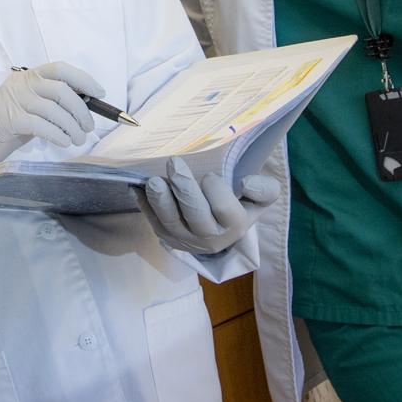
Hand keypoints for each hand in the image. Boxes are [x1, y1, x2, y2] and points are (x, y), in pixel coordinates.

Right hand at [0, 62, 102, 176]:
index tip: (99, 93)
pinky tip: (63, 142)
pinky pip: (41, 125)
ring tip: (77, 139)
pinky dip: (57, 135)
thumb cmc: (11, 124)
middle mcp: (21, 83)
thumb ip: (54, 102)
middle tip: (88, 127)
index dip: (83, 79)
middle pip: (61, 91)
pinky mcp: (8, 119)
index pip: (60, 69)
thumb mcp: (33, 106)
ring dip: (72, 127)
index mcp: (29, 76)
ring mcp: (13, 100)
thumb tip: (87, 105)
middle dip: (81, 111)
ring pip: (53, 110)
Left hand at [142, 157, 280, 254]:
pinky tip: (137, 188)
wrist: (220, 235)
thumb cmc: (240, 207)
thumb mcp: (259, 200)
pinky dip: (144, 206)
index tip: (209, 175)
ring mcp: (185, 239)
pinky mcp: (166, 237)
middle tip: (174, 162)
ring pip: (170, 222)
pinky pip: (153, 222)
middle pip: (195, 215)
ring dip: (160, 200)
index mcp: (235, 226)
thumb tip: (247, 183)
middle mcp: (210, 238)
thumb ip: (265, 190)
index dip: (215, 188)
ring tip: (153, 181)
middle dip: (184, 189)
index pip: (224, 208)